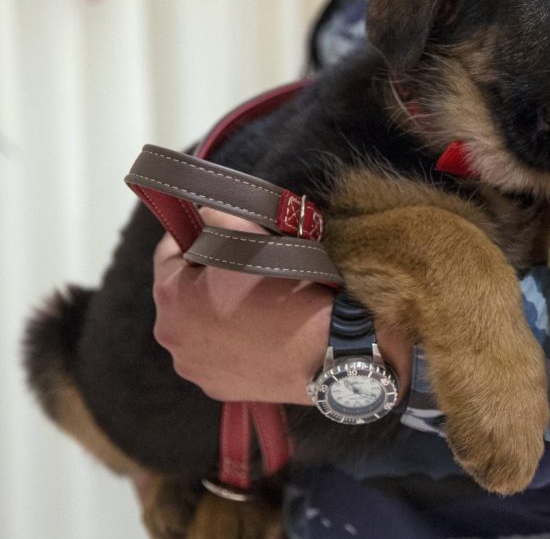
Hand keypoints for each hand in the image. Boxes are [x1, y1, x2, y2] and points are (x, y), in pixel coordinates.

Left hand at [152, 208, 411, 404]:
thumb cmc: (286, 286)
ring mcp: (193, 368)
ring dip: (216, 313)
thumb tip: (204, 217)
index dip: (192, 236)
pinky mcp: (216, 388)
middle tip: (242, 271)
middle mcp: (170, 336)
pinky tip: (259, 336)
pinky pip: (217, 356)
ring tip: (255, 306)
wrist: (325, 348)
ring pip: (198, 328)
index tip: (215, 231)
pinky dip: (231, 344)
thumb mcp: (251, 235)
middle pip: (182, 294)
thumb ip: (217, 217)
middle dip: (204, 279)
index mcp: (171, 295)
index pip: (168, 251)